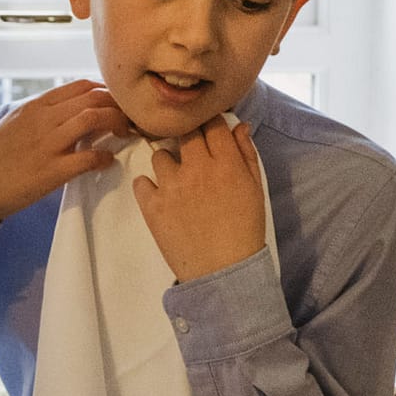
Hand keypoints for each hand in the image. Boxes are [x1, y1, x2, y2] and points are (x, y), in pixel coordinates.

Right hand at [0, 80, 129, 229]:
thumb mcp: (13, 122)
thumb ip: (40, 113)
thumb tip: (66, 108)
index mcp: (36, 106)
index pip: (82, 86)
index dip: (106, 91)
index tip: (116, 103)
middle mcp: (44, 119)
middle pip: (94, 98)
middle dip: (118, 105)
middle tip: (128, 119)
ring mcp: (48, 144)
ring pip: (94, 118)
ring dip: (117, 124)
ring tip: (124, 134)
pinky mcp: (51, 171)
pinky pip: (88, 157)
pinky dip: (104, 157)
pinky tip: (106, 161)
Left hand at [131, 119, 266, 282]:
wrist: (223, 270)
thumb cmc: (244, 230)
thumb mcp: (254, 189)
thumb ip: (246, 154)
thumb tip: (238, 127)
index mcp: (226, 164)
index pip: (213, 124)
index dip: (211, 124)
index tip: (209, 131)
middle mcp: (197, 170)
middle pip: (186, 133)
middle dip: (189, 138)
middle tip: (192, 154)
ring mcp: (172, 187)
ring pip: (160, 155)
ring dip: (168, 163)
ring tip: (177, 181)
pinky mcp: (152, 206)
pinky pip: (141, 182)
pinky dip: (148, 187)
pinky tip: (161, 197)